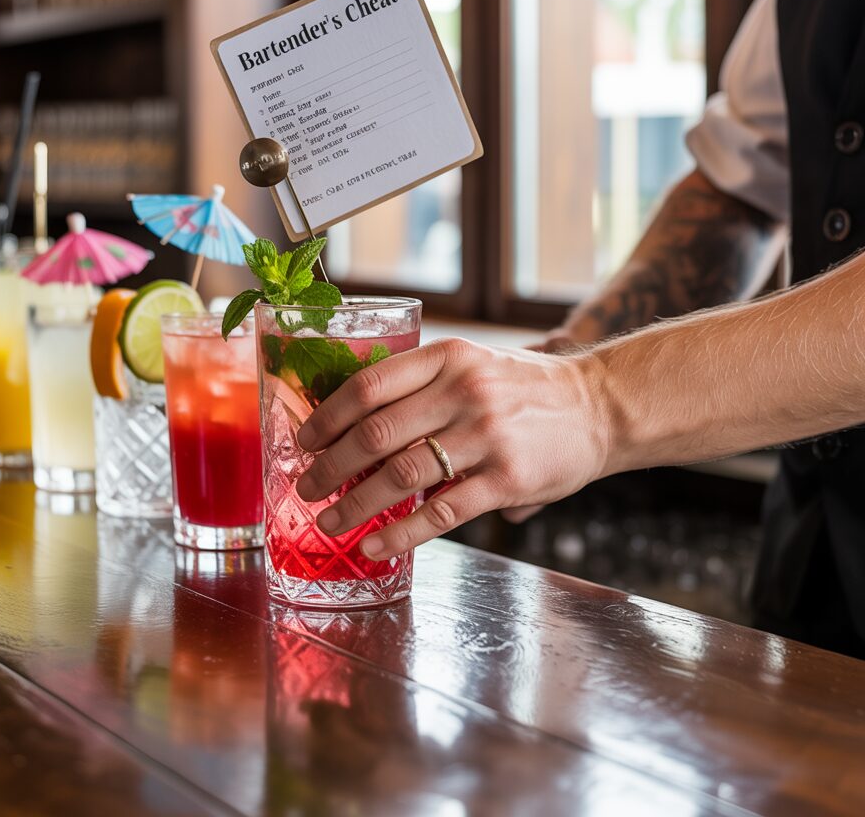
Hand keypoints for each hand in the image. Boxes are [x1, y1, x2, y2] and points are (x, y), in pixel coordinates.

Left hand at [293, 338, 609, 560]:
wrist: (599, 405)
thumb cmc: (524, 389)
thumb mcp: (473, 364)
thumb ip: (422, 386)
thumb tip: (354, 427)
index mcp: (448, 357)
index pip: (369, 385)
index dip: (327, 416)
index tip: (304, 440)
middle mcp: (463, 391)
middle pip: (375, 434)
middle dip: (330, 466)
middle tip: (307, 487)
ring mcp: (486, 436)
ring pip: (401, 476)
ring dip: (355, 505)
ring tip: (330, 523)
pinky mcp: (507, 480)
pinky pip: (440, 513)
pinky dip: (401, 535)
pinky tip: (375, 547)